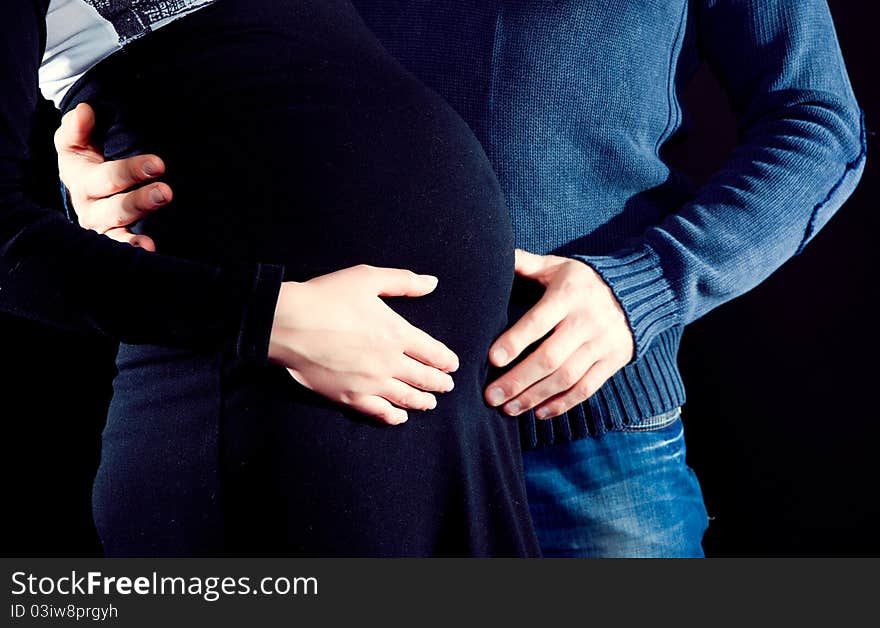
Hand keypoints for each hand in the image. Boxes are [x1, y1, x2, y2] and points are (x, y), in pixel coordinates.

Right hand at [55, 102, 171, 250]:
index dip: (131, 171)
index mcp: (81, 180)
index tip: (159, 165)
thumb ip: (78, 127)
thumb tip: (85, 111)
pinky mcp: (114, 237)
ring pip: (118, 232)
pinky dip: (133, 250)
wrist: (83, 182)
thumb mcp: (75, 141)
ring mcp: (102, 226)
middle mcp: (90, 207)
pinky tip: (149, 252)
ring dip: (135, 236)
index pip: (108, 176)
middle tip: (166, 193)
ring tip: (152, 242)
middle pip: (116, 207)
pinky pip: (121, 247)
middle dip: (141, 201)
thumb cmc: (84, 158)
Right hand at [270, 265, 459, 425]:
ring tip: (431, 403)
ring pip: (406, 398)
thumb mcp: (367, 278)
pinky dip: (393, 417)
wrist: (287, 323)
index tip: (453, 365)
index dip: (446, 360)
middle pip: (424, 378)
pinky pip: (379, 412)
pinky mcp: (349, 397)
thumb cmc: (326, 296)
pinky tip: (399, 417)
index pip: (433, 352)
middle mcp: (389, 362)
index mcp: (397, 333)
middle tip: (447, 385)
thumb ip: (403, 281)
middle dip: (439, 383)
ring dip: (423, 401)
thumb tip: (432, 282)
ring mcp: (370, 383)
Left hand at [485, 249, 633, 419]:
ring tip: (509, 408)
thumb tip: (495, 255)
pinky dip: (562, 403)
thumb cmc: (584, 280)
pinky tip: (539, 412)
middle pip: (550, 357)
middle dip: (519, 380)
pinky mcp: (613, 361)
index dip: (515, 341)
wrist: (640, 290)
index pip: (539, 321)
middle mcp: (587, 321)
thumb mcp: (558, 266)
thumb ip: (525, 263)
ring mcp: (602, 344)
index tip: (493, 358)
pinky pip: (586, 388)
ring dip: (535, 396)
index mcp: (568, 295)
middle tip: (491, 396)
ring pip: (566, 377)